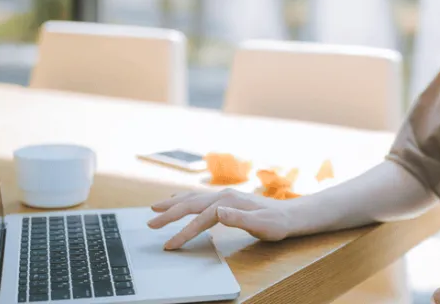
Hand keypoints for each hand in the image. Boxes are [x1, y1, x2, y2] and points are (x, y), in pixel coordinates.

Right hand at [147, 188, 294, 248]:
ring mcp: (223, 195)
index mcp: (228, 201)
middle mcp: (223, 195)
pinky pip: (199, 198)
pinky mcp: (225, 198)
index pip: (200, 218)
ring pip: (192, 198)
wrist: (289, 215)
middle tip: (150, 224)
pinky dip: (184, 199)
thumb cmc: (276, 223)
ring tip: (155, 209)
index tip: (170, 245)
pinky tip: (177, 200)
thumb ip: (238, 218)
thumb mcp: (261, 224)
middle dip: (169, 214)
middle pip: (190, 204)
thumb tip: (217, 211)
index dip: (183, 232)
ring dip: (173, 204)